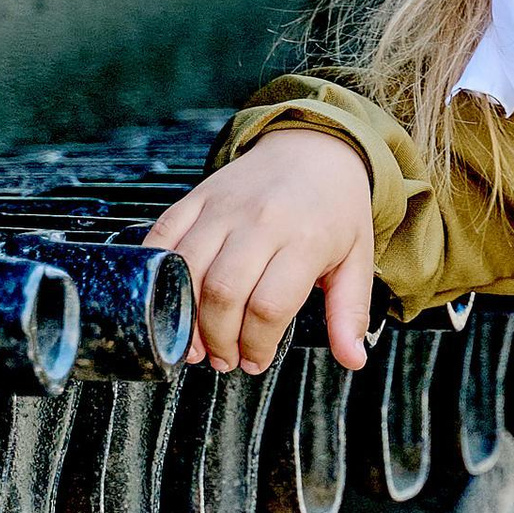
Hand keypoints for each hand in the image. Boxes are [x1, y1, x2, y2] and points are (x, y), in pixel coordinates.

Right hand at [145, 132, 376, 373]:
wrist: (314, 149)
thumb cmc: (337, 212)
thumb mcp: (357, 261)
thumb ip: (350, 312)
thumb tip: (353, 360)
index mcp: (305, 240)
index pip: (269, 305)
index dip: (257, 343)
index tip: (255, 363)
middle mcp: (261, 221)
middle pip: (224, 291)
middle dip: (219, 337)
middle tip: (223, 360)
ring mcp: (223, 207)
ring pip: (188, 269)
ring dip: (185, 315)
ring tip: (195, 344)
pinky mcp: (196, 197)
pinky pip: (163, 237)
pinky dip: (156, 274)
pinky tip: (166, 302)